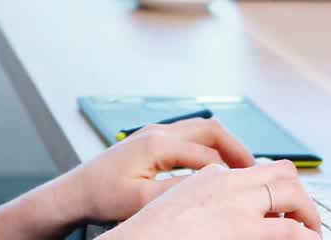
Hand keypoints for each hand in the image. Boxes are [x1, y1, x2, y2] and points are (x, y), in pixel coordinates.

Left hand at [59, 118, 256, 223]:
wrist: (76, 191)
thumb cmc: (103, 196)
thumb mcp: (142, 200)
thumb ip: (178, 192)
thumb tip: (210, 190)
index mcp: (157, 144)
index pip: (208, 154)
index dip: (232, 171)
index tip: (251, 185)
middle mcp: (158, 132)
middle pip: (210, 130)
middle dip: (236, 148)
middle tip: (254, 171)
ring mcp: (154, 132)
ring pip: (200, 130)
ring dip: (223, 147)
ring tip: (240, 169)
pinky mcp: (150, 139)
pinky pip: (188, 137)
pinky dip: (207, 148)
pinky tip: (213, 168)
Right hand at [105, 160, 321, 238]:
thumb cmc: (151, 232)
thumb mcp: (177, 203)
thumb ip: (203, 196)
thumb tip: (219, 197)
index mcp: (211, 175)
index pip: (257, 168)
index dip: (276, 184)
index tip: (282, 203)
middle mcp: (228, 182)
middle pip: (282, 172)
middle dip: (299, 194)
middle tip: (304, 217)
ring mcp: (238, 204)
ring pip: (293, 193)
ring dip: (308, 212)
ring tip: (311, 231)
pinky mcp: (244, 229)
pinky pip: (291, 229)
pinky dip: (306, 235)